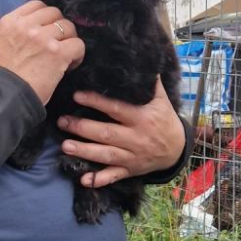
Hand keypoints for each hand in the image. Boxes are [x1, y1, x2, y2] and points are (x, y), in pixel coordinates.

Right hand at [0, 0, 84, 103]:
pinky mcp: (58, 53)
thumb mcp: (3, 42)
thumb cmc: (3, 75)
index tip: (46, 31)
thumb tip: (43, 26)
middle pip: (55, 13)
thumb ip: (19, 30)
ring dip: (68, 40)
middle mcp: (26, 26)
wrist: (4, 97)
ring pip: (68, 27)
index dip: (46, 18)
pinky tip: (70, 64)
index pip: (37, 5)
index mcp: (10, 21)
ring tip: (63, 55)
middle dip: (58, 27)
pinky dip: (77, 54)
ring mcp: (43, 38)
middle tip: (56, 43)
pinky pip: (78, 44)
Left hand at [57, 78, 184, 187]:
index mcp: (142, 118)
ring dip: (85, 152)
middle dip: (82, 128)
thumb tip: (143, 59)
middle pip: (107, 134)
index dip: (97, 102)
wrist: (177, 149)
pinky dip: (100, 180)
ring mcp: (132, 156)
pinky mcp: (130, 170)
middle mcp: (136, 138)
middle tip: (62, 121)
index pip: (116, 109)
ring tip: (65, 146)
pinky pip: (114, 176)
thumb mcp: (161, 99)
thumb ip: (150, 82)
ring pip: (106, 156)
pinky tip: (84, 181)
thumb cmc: (164, 119)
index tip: (77, 95)